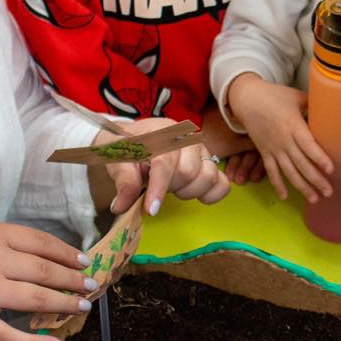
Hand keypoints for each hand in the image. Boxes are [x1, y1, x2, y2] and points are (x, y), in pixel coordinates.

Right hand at [0, 221, 92, 340]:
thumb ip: (2, 243)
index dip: (67, 254)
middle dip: (74, 280)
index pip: (41, 242)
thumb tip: (43, 255)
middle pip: (45, 271)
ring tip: (81, 308)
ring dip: (65, 305)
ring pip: (36, 300)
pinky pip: (12, 335)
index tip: (84, 262)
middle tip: (92, 287)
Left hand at [106, 117, 229, 214]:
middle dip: (170, 187)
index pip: (165, 161)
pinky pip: (222, 183)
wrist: (135, 140)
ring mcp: (202, 149)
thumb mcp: (117, 160)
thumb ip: (123, 180)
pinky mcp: (210, 162)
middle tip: (155, 186)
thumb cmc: (127, 149)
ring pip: (208, 177)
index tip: (151, 209)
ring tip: (172, 186)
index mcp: (161, 132)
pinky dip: (212, 194)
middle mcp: (186, 137)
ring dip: (188, 191)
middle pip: (187, 172)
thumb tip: (122, 205)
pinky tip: (196, 195)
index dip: (158, 187)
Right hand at [227, 74, 333, 202]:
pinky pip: (271, 171)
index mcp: (293, 126)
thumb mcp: (296, 96)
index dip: (319, 158)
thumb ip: (313, 104)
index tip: (330, 170)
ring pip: (288, 171)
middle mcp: (283, 140)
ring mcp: (273, 148)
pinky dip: (278, 184)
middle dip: (315, 179)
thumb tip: (333, 104)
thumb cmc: (274, 95)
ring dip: (302, 186)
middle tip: (328, 192)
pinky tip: (285, 196)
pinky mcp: (264, 152)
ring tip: (314, 198)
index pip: (308, 145)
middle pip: (301, 163)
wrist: (247, 99)